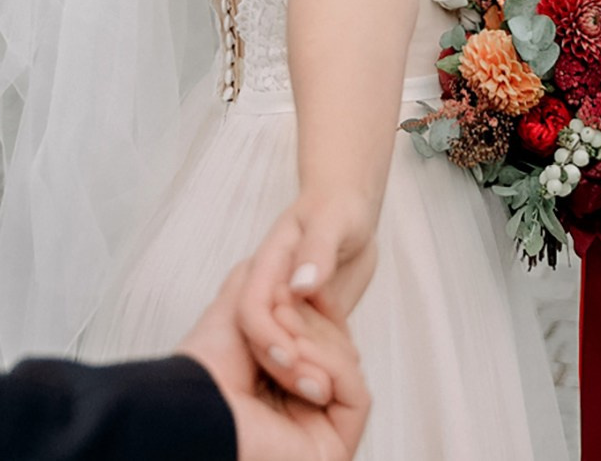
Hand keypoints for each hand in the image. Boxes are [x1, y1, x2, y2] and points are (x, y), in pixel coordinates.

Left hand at [180, 263, 369, 460]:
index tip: (303, 285)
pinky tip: (299, 367)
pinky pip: (357, 392)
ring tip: (284, 349)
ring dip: (318, 344)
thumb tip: (284, 263)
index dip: (316, 306)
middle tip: (281, 315)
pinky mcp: (336, 443)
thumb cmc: (205, 368)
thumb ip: (263, 282)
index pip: (319, 336)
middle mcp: (300, 405)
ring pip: (349, 367)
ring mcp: (319, 426)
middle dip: (313, 324)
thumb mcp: (237, 308)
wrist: (197, 409)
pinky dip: (332, 367)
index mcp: (278, 381)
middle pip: (338, 348)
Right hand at [232, 192, 377, 394]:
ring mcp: (289, 309)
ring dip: (306, 372)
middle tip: (318, 390)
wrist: (349, 213)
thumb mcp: (332, 221)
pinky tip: (346, 377)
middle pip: (262, 338)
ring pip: (286, 349)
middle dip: (285, 367)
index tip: (288, 358)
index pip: (251, 307)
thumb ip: (317, 250)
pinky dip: (325, 365)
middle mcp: (273, 291)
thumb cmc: (338, 209)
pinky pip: (310, 350)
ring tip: (334, 391)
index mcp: (268, 266)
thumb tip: (300, 284)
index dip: (264, 335)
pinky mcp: (308, 322)